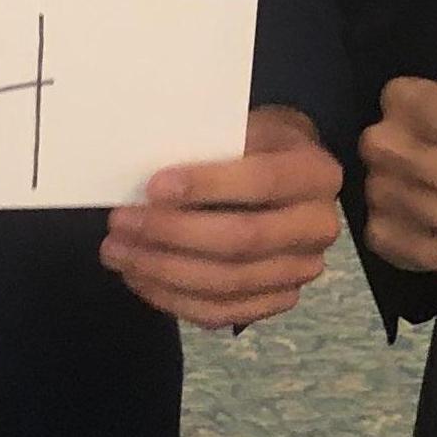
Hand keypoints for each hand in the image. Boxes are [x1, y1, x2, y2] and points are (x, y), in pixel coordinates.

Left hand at [101, 105, 343, 331]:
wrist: (287, 172)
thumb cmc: (256, 143)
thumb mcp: (245, 124)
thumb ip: (211, 145)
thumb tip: (150, 175)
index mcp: (317, 173)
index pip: (263, 182)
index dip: (207, 186)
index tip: (154, 187)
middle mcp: (319, 227)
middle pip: (243, 241)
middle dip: (173, 234)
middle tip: (121, 222)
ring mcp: (301, 270)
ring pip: (228, 283)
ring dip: (163, 271)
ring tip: (118, 251)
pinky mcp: (277, 300)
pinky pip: (222, 312)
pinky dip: (174, 299)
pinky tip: (139, 277)